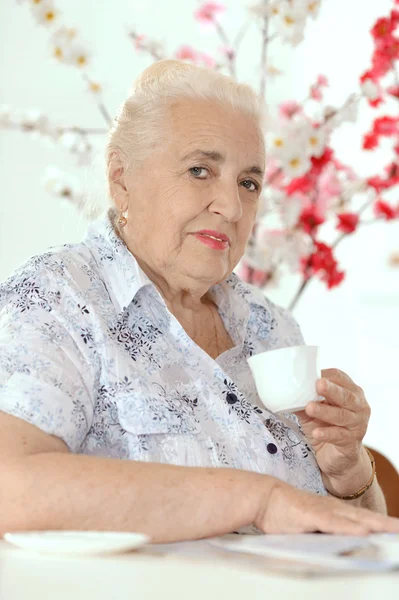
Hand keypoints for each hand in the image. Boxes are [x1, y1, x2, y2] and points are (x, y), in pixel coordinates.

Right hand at [255, 480, 398, 534]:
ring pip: (354, 519)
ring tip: (393, 529)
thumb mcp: (308, 525)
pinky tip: (363, 532)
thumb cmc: (283, 512)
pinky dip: (350, 528)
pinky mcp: (312, 514)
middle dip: (385, 524)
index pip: (361, 520)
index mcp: (332, 511)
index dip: (380, 524)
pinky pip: (334, 523)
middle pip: (364, 518)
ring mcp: (323, 511)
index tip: (395, 529)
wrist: (263, 497)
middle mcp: (332, 509)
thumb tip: (338, 547)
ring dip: (376, 525)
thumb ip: (324, 533)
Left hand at [294, 368, 371, 495]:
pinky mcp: (351, 442)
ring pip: (342, 416)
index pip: (341, 378)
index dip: (328, 375)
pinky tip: (316, 432)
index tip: (312, 373)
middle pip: (345, 396)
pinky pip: (339, 436)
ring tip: (310, 407)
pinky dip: (327, 434)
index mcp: (351, 392)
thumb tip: (284, 390)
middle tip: (318, 384)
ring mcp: (357, 425)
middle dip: (331, 390)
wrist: (340, 459)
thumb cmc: (328, 427)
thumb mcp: (313, 412)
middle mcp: (358, 406)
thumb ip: (304, 400)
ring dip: (325, 411)